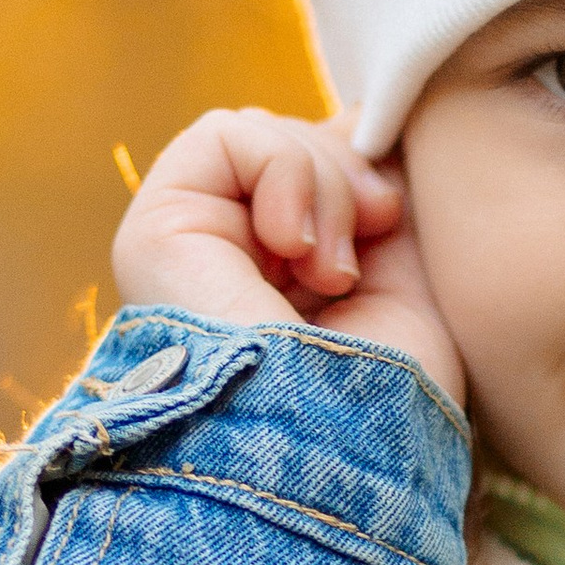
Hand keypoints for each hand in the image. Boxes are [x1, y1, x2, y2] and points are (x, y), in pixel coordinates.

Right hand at [111, 109, 464, 407]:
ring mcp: (192, 248)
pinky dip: (280, 171)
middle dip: (347, 180)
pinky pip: (224, 135)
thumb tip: (364, 117)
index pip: (325, 164)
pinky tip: (292, 248)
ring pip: (264, 134)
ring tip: (329, 271)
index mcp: (289, 279)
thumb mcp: (410, 274)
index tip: (394, 215)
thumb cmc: (388, 389)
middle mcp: (235, 263)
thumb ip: (380, 192)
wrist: (340, 447)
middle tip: (359, 258)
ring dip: (319, 186)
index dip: (365, 168)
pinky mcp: (154, 232)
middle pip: (297, 143)